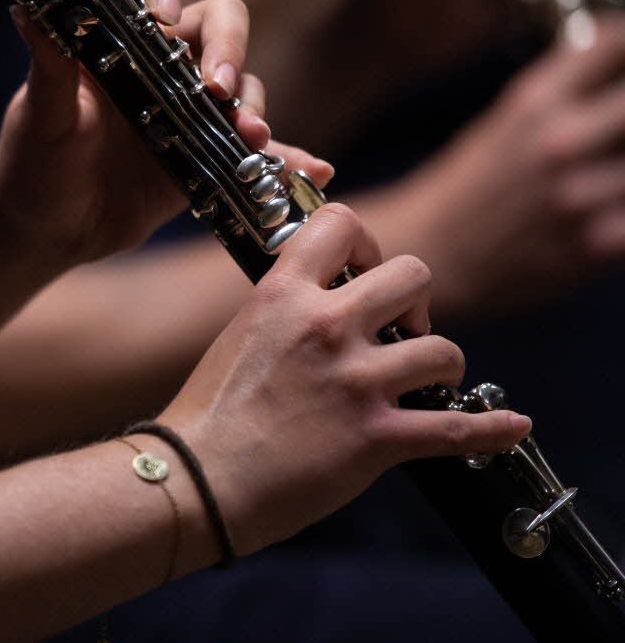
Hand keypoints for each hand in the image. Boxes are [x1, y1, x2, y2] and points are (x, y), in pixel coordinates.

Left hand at [0, 0, 332, 263]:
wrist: (49, 228)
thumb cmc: (33, 163)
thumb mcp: (39, 117)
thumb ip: (45, 66)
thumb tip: (25, 6)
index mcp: (115, 36)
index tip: (160, 13)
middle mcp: (159, 61)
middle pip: (217, 22)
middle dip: (228, 47)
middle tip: (216, 87)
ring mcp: (189, 106)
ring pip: (243, 84)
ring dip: (252, 106)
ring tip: (249, 139)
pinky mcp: (208, 152)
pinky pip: (257, 149)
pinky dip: (286, 156)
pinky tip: (313, 169)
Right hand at [159, 205, 529, 555]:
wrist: (197, 482)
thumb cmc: (208, 416)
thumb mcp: (241, 336)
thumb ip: (287, 310)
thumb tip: (328, 304)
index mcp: (282, 295)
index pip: (342, 223)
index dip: (366, 244)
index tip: (365, 272)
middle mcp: (324, 327)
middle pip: (414, 275)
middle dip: (418, 303)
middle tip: (405, 331)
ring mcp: (355, 381)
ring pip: (444, 349)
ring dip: (442, 366)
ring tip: (427, 384)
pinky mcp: (376, 438)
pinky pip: (457, 428)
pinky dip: (491, 428)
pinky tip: (508, 425)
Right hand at [364, 17, 624, 316]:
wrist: (436, 253)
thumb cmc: (477, 184)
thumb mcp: (513, 118)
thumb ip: (575, 88)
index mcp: (534, 101)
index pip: (619, 42)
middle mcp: (558, 142)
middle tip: (620, 127)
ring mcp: (579, 195)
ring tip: (612, 165)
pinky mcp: (597, 244)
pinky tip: (614, 201)